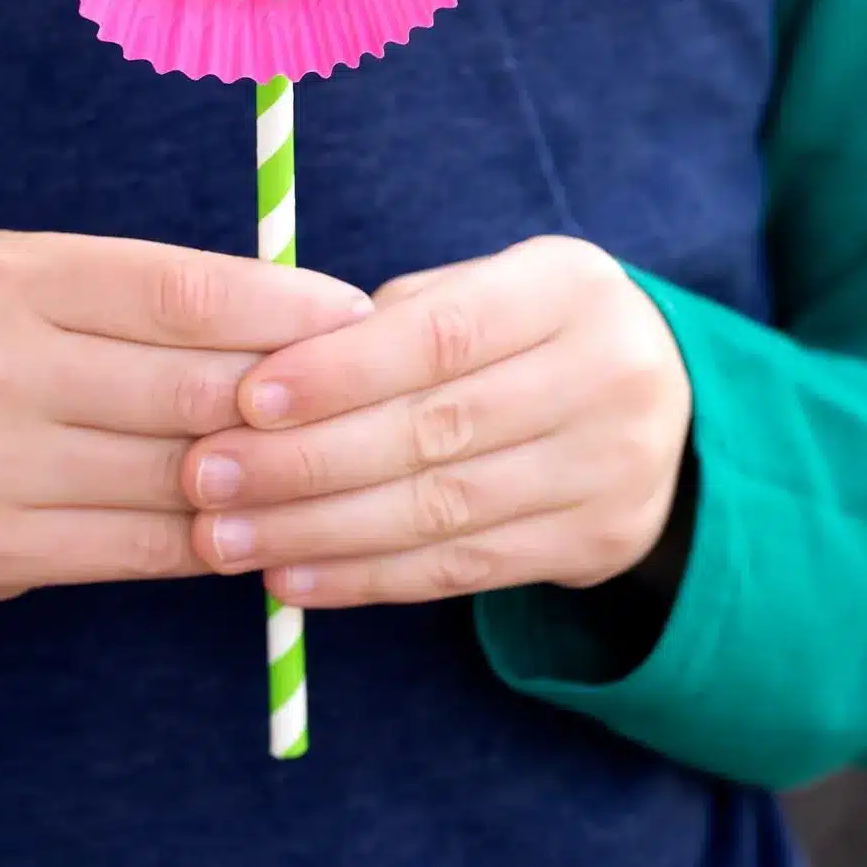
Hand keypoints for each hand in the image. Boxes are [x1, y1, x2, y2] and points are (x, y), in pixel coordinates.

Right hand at [0, 232, 370, 669]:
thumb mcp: (10, 274)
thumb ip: (127, 293)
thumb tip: (280, 317)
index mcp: (10, 275)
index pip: (182, 289)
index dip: (284, 304)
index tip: (354, 313)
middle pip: (192, 388)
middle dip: (294, 395)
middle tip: (363, 393)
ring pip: (177, 476)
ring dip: (268, 475)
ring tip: (330, 460)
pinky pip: (137, 549)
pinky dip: (213, 539)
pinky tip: (259, 520)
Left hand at [183, 237, 691, 606]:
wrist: (658, 394)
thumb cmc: (520, 328)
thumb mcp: (477, 288)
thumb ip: (387, 323)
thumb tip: (266, 378)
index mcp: (567, 290)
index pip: (441, 336)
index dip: (338, 373)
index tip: (244, 400)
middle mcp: (606, 377)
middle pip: (435, 431)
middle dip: (306, 461)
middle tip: (208, 478)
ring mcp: (613, 470)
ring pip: (442, 511)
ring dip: (320, 531)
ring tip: (227, 538)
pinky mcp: (595, 543)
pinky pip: (462, 570)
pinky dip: (368, 577)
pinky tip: (294, 577)